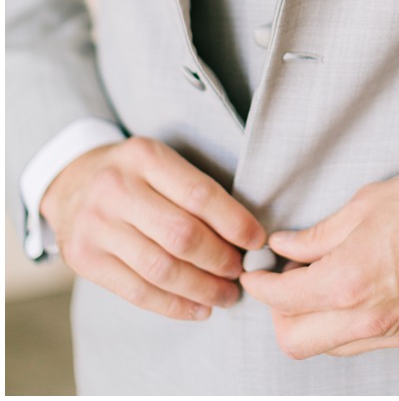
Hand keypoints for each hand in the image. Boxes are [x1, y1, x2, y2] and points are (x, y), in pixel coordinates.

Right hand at [38, 136, 266, 320]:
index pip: (201, 195)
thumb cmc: (134, 175)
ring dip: (201, 288)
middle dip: (220, 260)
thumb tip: (248, 235)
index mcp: (144, 157)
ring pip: (160, 269)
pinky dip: (173, 305)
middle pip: (181, 236)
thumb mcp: (161, 162)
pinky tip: (198, 309)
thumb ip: (196, 191)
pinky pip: (136, 291)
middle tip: (242, 273)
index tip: (258, 241)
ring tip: (226, 295)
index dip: (235, 223)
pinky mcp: (83, 260)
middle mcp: (116, 190)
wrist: (70, 182)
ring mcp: (95, 227)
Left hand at [240, 155, 398, 358]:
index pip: (281, 299)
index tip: (260, 272)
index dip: (261, 283)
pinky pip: (366, 342)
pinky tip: (363, 288)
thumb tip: (286, 246)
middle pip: (295, 341)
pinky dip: (350, 323)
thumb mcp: (368, 203)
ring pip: (329, 347)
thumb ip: (319, 234)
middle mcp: (369, 318)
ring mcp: (395, 333)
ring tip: (328, 281)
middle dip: (281, 313)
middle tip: (289, 281)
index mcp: (350, 280)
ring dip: (316, 321)